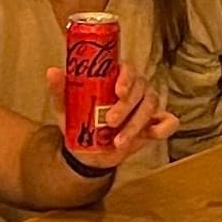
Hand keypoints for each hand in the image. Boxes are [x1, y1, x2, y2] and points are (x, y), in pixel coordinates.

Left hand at [40, 62, 174, 172]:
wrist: (87, 152)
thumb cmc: (78, 122)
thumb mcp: (65, 107)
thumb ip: (59, 89)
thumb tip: (53, 71)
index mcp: (115, 78)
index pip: (128, 69)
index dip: (126, 78)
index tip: (118, 91)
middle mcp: (135, 88)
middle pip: (141, 88)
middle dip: (126, 107)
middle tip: (110, 122)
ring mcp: (147, 106)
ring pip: (152, 106)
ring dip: (136, 125)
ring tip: (118, 141)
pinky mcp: (154, 125)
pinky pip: (168, 122)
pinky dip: (164, 127)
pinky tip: (151, 134)